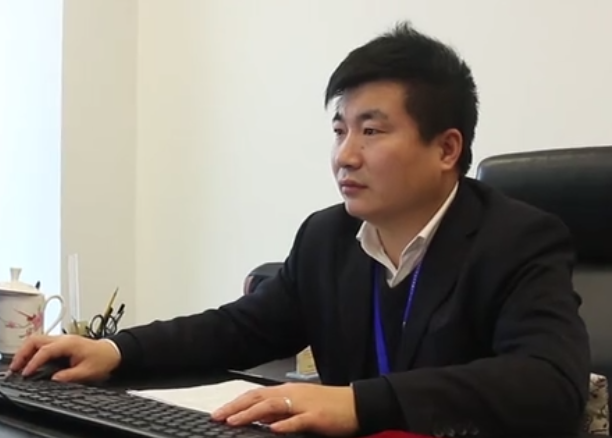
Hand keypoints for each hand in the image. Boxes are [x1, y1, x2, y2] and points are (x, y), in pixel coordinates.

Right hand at [9, 334, 121, 381]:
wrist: (113, 352)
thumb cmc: (103, 359)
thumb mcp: (88, 371)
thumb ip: (70, 376)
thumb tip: (54, 379)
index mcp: (69, 343)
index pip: (45, 351)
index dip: (34, 362)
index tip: (26, 374)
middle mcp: (64, 338)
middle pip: (36, 340)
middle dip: (23, 353)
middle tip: (16, 368)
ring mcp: (62, 339)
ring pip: (37, 340)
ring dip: (26, 352)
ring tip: (19, 367)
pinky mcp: (62, 343)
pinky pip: (42, 344)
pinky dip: (32, 352)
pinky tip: (29, 362)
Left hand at [211, 383, 358, 435]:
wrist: (356, 404)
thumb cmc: (329, 406)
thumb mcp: (300, 406)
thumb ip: (280, 411)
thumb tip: (259, 417)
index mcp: (288, 392)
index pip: (256, 395)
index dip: (236, 403)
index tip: (219, 412)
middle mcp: (292, 395)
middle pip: (258, 398)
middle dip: (236, 407)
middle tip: (218, 417)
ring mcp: (303, 404)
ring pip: (272, 406)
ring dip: (251, 413)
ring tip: (234, 421)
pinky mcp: (316, 416)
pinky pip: (297, 420)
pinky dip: (283, 424)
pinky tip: (271, 429)